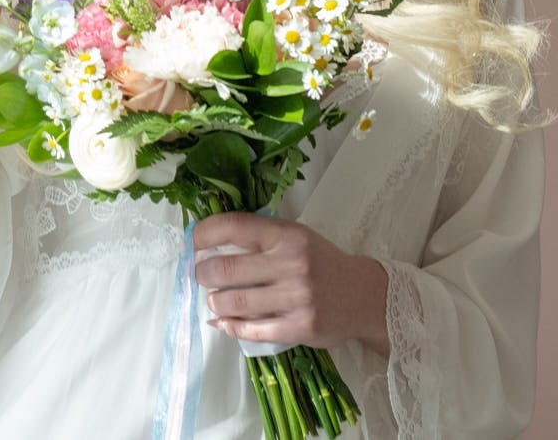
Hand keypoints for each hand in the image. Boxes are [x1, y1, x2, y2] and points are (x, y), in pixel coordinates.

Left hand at [193, 213, 390, 353]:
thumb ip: (259, 238)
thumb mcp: (295, 237)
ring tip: (215, 299)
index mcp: (287, 235)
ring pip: (234, 301)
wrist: (366, 296)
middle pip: (225, 268)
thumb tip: (207, 246)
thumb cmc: (322, 262)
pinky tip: (222, 320)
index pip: (233, 226)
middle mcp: (291, 264)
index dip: (203, 233)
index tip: (190, 242)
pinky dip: (230, 326)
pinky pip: (251, 330)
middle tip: (200, 275)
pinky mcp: (300, 328)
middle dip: (202, 273)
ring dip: (215, 301)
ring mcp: (296, 298)